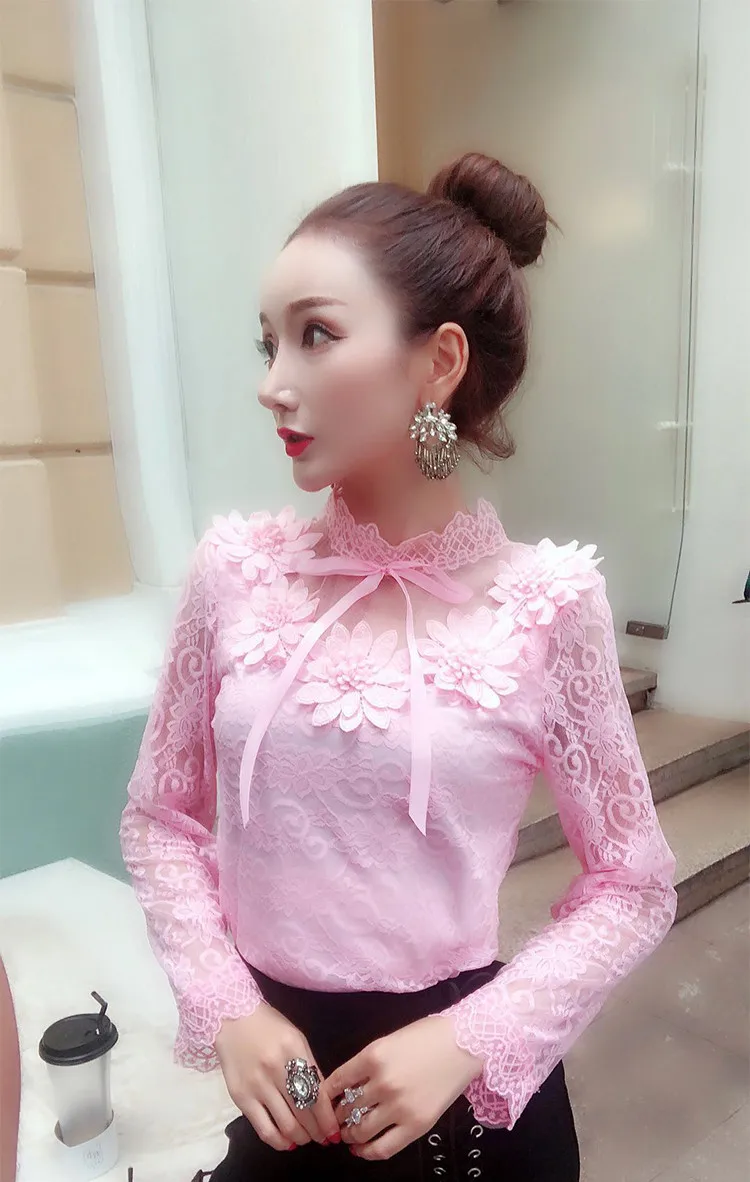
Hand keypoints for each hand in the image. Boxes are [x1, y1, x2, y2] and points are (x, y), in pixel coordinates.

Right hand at [215, 1003, 341, 1151]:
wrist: (230, 1018)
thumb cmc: (268, 1027)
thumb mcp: (296, 1039)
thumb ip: (309, 1068)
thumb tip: (321, 1102)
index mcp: (294, 1050)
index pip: (317, 1093)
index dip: (328, 1118)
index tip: (335, 1132)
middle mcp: (276, 1069)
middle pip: (304, 1112)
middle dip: (318, 1131)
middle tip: (324, 1139)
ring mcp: (256, 1085)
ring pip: (286, 1125)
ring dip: (302, 1138)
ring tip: (308, 1139)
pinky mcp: (240, 1097)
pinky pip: (263, 1128)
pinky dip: (278, 1141)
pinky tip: (287, 1143)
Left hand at [323, 1016, 484, 1161]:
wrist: (464, 1044)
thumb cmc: (428, 1036)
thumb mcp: (389, 1040)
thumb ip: (366, 1063)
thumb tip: (345, 1086)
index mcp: (372, 1056)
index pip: (336, 1082)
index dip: (324, 1096)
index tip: (322, 1101)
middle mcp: (382, 1083)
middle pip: (346, 1108)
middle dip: (338, 1116)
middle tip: (336, 1119)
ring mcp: (399, 1106)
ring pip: (360, 1129)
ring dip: (349, 1134)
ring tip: (348, 1133)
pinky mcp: (416, 1125)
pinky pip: (383, 1148)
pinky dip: (367, 1152)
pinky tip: (361, 1149)